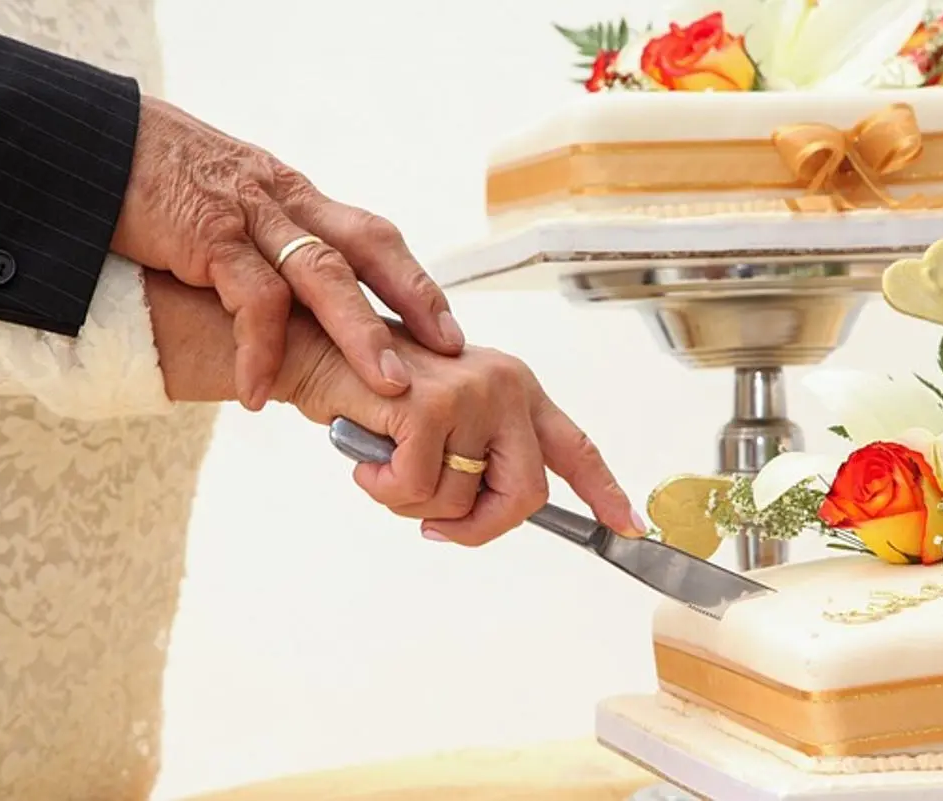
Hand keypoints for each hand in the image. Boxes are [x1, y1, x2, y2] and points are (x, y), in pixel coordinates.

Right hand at [112, 96, 463, 411]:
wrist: (84, 142)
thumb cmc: (152, 181)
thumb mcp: (223, 205)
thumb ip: (259, 245)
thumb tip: (286, 305)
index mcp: (290, 196)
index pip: (370, 236)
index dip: (413, 281)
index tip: (448, 327)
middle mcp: (280, 200)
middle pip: (365, 248)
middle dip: (412, 301)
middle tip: (448, 352)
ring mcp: (245, 215)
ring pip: (322, 273)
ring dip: (360, 331)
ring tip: (387, 384)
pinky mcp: (203, 233)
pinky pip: (248, 297)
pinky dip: (259, 348)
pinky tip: (258, 393)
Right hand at [290, 318, 645, 545]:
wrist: (313, 348)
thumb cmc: (371, 389)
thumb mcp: (440, 421)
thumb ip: (475, 458)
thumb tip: (484, 513)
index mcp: (514, 388)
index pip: (574, 447)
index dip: (604, 491)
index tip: (629, 525)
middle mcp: (504, 385)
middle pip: (525, 495)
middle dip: (479, 526)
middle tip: (435, 524)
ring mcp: (471, 394)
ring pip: (462, 502)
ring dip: (413, 502)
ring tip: (385, 463)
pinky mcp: (430, 407)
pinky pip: (415, 489)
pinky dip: (383, 488)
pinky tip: (366, 457)